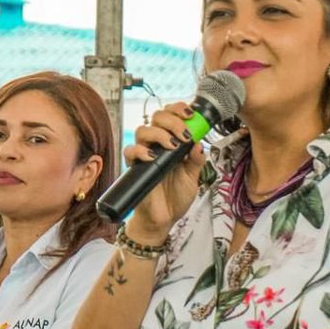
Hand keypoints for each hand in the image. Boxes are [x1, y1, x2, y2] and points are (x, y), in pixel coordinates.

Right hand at [124, 102, 207, 240]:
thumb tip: (199, 143)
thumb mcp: (193, 177)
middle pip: (157, 117)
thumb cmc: (176, 198)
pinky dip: (140, 150)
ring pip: (143, 130)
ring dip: (160, 133)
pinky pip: (130, 151)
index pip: (172, 115)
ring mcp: (145, 155)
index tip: (191, 115)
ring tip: (172, 146)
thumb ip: (197, 160)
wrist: (164, 219)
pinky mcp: (135, 167)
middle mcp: (158, 145)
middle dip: (172, 120)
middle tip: (184, 134)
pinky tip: (153, 157)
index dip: (179, 109)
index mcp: (173, 142)